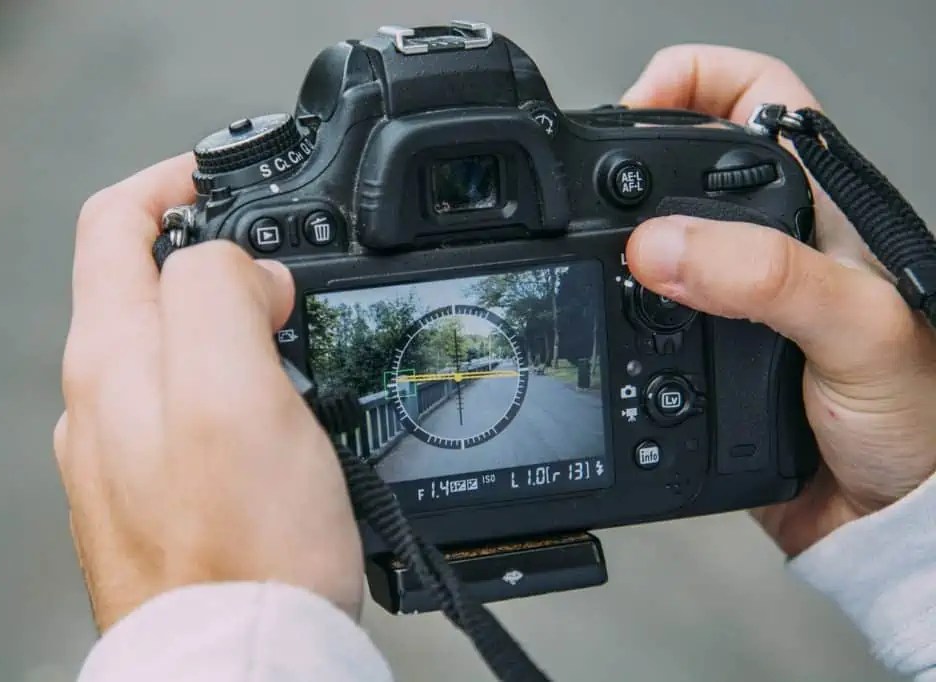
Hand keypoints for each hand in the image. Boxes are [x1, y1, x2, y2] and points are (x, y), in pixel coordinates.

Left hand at [54, 154, 362, 632]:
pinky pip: (197, 405)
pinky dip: (240, 381)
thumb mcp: (236, 390)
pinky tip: (282, 411)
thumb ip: (220, 294)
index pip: (114, 223)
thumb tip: (241, 267)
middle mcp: (106, 398)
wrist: (244, 657)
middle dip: (217, 253)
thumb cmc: (243, 547)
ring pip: (176, 345)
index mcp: (114, 357)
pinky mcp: (165, 489)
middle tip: (287, 274)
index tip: (227, 176)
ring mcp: (129, 448)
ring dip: (234, 320)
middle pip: (146, 282)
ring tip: (296, 339)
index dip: (172, 181)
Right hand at [622, 45, 935, 555]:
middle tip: (592, 193)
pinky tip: (600, 323)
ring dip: (608, 246)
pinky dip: (604, 312)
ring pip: (648, 240)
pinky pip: (632, 316)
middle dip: (628, 165)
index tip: (636, 106)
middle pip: (679, 164)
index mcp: (817, 206)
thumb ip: (766, 277)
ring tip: (585, 260)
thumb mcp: (855, 328)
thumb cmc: (918, 416)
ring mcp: (728, 298)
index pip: (753, 95)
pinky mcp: (696, 352)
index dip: (691, 80)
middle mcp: (767, 243)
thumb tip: (661, 246)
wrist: (886, 517)